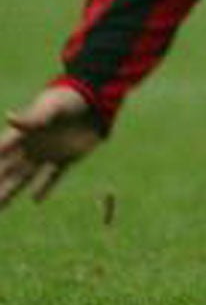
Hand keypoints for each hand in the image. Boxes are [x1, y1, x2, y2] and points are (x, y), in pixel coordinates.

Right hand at [0, 85, 104, 208]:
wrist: (96, 99)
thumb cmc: (69, 98)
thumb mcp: (51, 106)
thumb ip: (32, 118)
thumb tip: (9, 118)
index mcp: (25, 133)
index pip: (1, 152)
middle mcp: (33, 146)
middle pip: (8, 170)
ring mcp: (49, 153)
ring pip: (25, 177)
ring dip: (12, 191)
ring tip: (0, 206)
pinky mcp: (67, 157)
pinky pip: (53, 176)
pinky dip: (45, 187)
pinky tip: (35, 199)